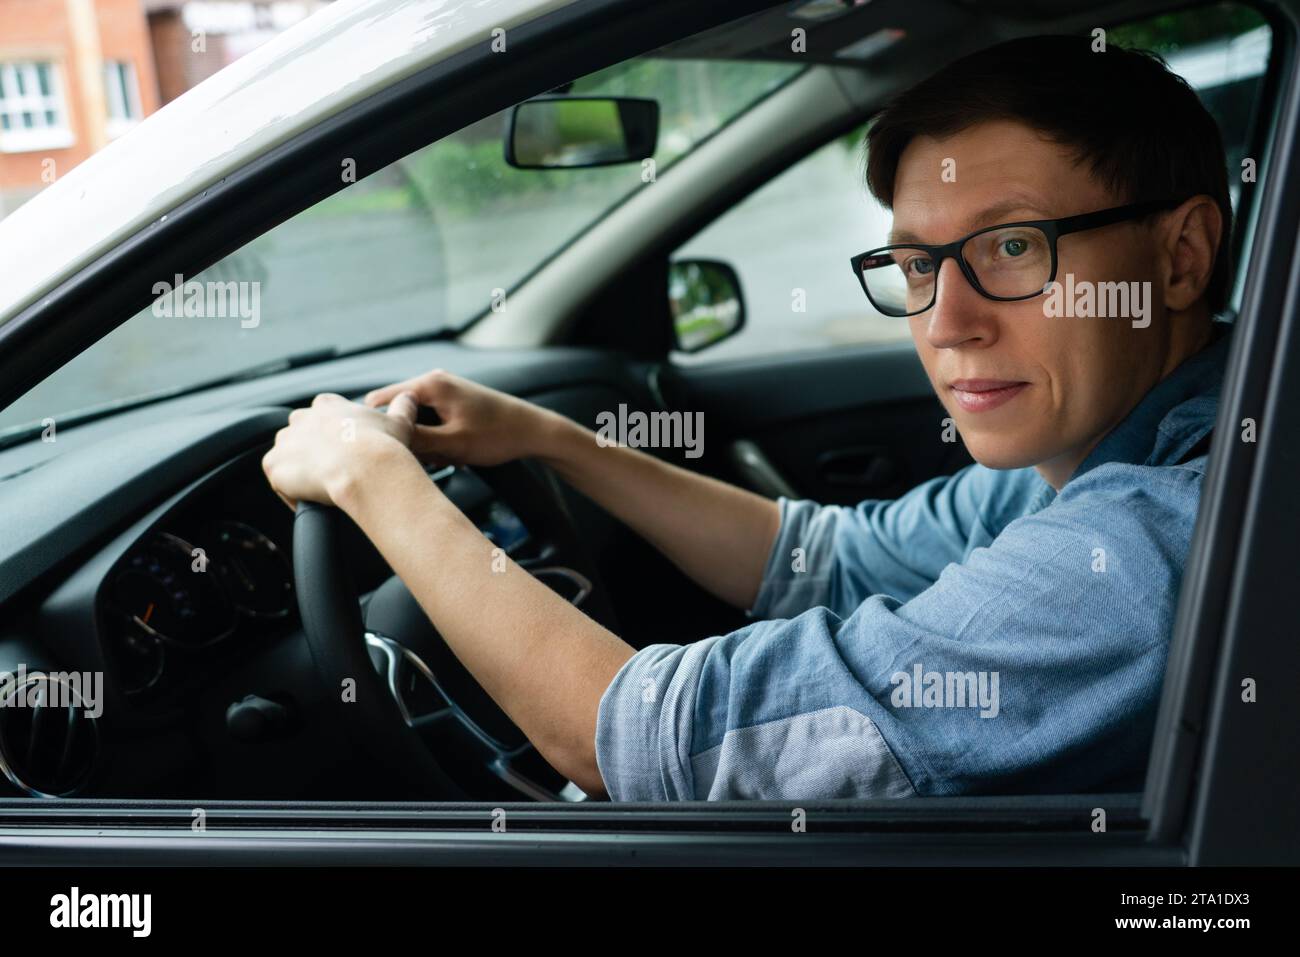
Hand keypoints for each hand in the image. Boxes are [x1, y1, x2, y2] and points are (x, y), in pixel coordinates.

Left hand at [262, 392, 418, 507]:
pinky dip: (291, 493)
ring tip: (323, 488)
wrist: (367, 469)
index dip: (332, 434)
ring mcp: (284, 443)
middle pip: (299, 435)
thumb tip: (410, 397)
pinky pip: (278, 482)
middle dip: (312, 451)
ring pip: (287, 457)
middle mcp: (300, 419)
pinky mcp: (274, 466)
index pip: (321, 415)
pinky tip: (312, 501)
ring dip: (300, 471)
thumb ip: (403, 407)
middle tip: (334, 471)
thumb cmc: (384, 446)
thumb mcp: (400, 422)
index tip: (344, 449)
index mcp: (327, 406)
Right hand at [365, 369, 555, 466]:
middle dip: (405, 436)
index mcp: (430, 384)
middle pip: (397, 410)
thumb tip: (382, 438)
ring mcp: (444, 388)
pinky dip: (435, 438)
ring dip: (422, 440)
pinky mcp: (453, 400)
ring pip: (414, 418)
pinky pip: (429, 420)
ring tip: (444, 456)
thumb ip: (415, 439)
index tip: (384, 450)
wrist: (533, 431)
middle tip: (427, 457)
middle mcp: (434, 379)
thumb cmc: (497, 435)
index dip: (377, 426)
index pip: (379, 400)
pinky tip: (451, 452)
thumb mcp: (452, 444)